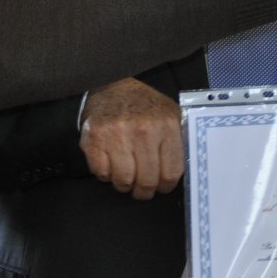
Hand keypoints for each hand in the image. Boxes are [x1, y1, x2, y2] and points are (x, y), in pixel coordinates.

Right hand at [78, 77, 182, 199]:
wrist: (112, 86)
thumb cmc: (144, 106)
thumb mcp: (170, 116)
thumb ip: (178, 143)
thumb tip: (181, 173)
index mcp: (167, 126)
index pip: (170, 173)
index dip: (165, 186)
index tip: (161, 187)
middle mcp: (143, 130)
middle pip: (147, 181)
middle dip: (144, 191)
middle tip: (142, 189)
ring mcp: (117, 135)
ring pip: (123, 181)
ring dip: (125, 184)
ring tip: (127, 177)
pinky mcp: (95, 139)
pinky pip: (101, 173)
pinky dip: (106, 175)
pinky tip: (111, 164)